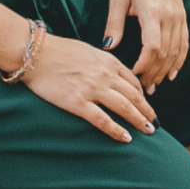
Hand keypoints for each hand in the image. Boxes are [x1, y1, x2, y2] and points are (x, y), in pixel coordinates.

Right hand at [19, 32, 159, 142]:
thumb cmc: (58, 50)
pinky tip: (126, 138)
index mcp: (108, 61)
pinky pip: (102, 120)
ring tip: (148, 131)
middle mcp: (105, 75)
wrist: (34, 53)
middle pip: (134, 96)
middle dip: (147, 111)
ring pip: (124, 108)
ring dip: (139, 120)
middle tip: (155, 123)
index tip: (147, 105)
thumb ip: (103, 63)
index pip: (133, 81)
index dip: (143, 96)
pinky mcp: (77, 103)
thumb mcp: (88, 50)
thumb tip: (112, 73)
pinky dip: (116, 130)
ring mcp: (92, 89)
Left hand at [103, 0, 188, 90]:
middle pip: (165, 53)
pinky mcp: (182, 16)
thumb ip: (114, 24)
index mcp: (152, 11)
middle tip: (143, 89)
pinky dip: (180, 60)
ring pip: (176, 51)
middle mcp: (169, 16)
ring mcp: (178, 16)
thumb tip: (108, 48)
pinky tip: (173, 72)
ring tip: (155, 85)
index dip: (144, 65)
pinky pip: (185, 43)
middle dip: (154, 74)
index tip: (134, 75)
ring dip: (166, 71)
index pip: (152, 47)